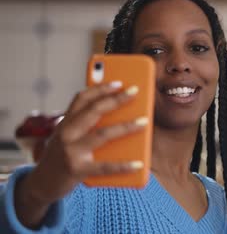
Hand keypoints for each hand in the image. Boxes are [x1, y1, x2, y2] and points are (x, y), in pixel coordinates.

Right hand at [15, 82, 145, 226]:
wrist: (41, 185)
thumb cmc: (62, 157)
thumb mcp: (69, 137)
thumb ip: (87, 127)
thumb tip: (122, 117)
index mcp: (65, 122)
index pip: (82, 98)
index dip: (100, 88)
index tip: (119, 82)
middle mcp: (66, 133)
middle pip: (94, 111)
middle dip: (116, 99)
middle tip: (135, 91)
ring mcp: (71, 151)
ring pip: (102, 134)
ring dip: (126, 126)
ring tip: (145, 122)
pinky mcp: (77, 170)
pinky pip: (105, 167)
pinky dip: (123, 165)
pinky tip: (139, 164)